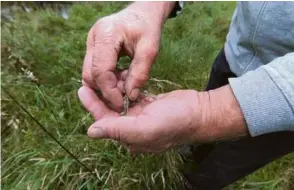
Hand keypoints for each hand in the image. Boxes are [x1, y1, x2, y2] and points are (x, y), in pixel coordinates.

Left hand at [78, 85, 247, 152]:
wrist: (200, 112)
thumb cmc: (174, 122)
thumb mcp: (144, 128)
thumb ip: (118, 130)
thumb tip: (91, 132)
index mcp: (130, 137)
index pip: (105, 122)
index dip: (93, 107)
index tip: (82, 90)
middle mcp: (134, 128)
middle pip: (111, 111)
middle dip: (101, 96)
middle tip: (89, 79)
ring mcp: (142, 116)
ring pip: (121, 102)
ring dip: (114, 89)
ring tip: (109, 74)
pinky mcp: (150, 105)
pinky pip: (132, 96)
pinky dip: (127, 86)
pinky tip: (123, 76)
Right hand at [82, 2, 175, 110]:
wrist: (143, 13)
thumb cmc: (148, 27)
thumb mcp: (150, 48)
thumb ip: (140, 72)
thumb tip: (130, 96)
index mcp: (106, 35)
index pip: (100, 71)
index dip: (109, 91)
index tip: (122, 104)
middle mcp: (93, 38)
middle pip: (90, 75)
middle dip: (106, 90)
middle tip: (125, 95)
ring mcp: (90, 43)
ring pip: (90, 74)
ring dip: (106, 85)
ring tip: (126, 82)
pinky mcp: (93, 48)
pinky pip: (94, 69)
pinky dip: (106, 78)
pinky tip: (121, 76)